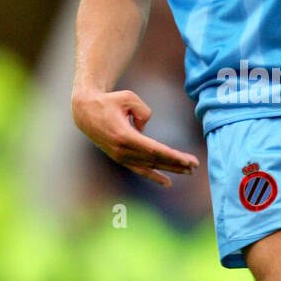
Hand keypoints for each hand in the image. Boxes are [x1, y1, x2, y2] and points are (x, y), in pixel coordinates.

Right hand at [71, 87, 198, 186]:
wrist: (85, 111)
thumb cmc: (109, 101)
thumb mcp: (128, 98)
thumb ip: (143, 112)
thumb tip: (145, 129)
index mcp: (124, 136)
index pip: (154, 150)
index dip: (172, 156)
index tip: (188, 160)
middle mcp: (122, 150)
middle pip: (155, 160)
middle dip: (176, 164)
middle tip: (195, 166)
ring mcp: (120, 156)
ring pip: (149, 166)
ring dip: (169, 170)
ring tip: (188, 172)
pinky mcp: (119, 158)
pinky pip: (139, 169)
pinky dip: (154, 176)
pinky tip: (167, 182)